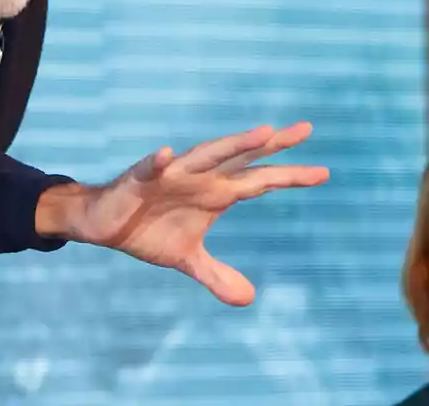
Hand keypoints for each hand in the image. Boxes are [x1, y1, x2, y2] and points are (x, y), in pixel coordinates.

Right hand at [43, 123, 328, 305]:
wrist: (104, 224)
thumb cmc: (148, 229)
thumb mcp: (187, 258)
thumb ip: (217, 273)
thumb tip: (249, 299)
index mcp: (214, 193)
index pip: (257, 181)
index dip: (288, 176)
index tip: (324, 172)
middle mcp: (198, 178)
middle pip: (241, 158)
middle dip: (271, 145)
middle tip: (304, 129)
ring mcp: (171, 175)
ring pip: (206, 155)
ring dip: (232, 144)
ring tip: (261, 132)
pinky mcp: (139, 180)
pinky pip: (150, 169)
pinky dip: (158, 162)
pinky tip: (166, 154)